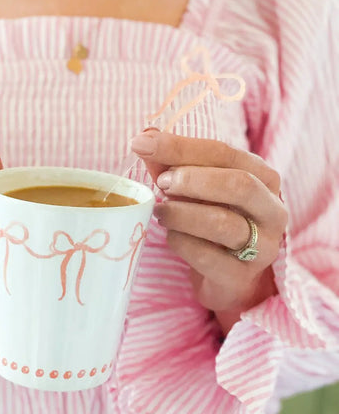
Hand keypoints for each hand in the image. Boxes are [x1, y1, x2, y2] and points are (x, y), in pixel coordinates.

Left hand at [131, 131, 286, 331]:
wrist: (228, 277)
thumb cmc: (213, 221)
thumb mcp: (196, 190)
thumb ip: (172, 164)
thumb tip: (144, 136)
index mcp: (263, 177)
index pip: (223, 152)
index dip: (180, 146)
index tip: (141, 143)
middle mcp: (271, 210)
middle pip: (238, 184)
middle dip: (192, 179)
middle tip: (161, 183)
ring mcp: (263, 246)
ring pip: (222, 222)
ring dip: (180, 214)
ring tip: (161, 212)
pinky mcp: (241, 277)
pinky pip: (205, 256)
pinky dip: (180, 242)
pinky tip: (172, 236)